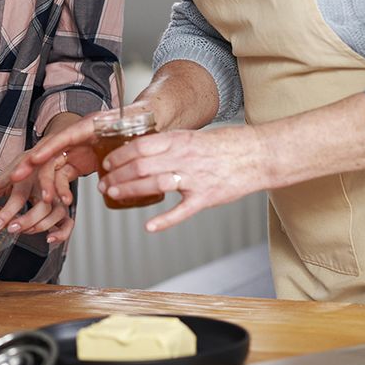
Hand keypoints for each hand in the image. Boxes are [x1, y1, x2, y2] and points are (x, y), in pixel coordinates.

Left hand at [0, 152, 82, 243]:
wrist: (52, 152)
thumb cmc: (26, 167)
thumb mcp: (5, 177)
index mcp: (28, 177)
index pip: (18, 195)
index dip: (7, 211)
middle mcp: (45, 185)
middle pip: (41, 204)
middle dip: (27, 219)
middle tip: (13, 229)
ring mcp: (57, 194)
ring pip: (55, 212)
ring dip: (43, 224)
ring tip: (27, 231)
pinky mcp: (65, 204)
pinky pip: (68, 220)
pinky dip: (62, 231)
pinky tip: (51, 239)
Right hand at [8, 103, 153, 185]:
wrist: (142, 122)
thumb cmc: (134, 121)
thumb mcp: (130, 128)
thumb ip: (123, 144)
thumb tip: (115, 164)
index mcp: (89, 125)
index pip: (65, 135)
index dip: (49, 147)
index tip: (34, 158)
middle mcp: (78, 137)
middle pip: (51, 151)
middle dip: (33, 166)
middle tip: (18, 178)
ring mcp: (76, 150)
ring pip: (54, 167)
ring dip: (48, 184)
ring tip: (47, 199)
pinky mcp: (78, 163)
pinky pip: (64, 177)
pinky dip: (62, 190)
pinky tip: (63, 201)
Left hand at [98, 126, 268, 231]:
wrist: (259, 154)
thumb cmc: (229, 145)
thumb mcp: (196, 137)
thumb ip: (172, 145)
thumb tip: (145, 151)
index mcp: (181, 141)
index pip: (140, 146)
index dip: (119, 156)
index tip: (108, 163)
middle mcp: (184, 157)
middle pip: (141, 165)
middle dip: (117, 175)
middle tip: (104, 183)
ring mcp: (195, 178)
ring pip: (154, 184)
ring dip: (130, 190)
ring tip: (114, 194)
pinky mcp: (206, 197)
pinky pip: (182, 211)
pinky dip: (164, 221)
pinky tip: (150, 227)